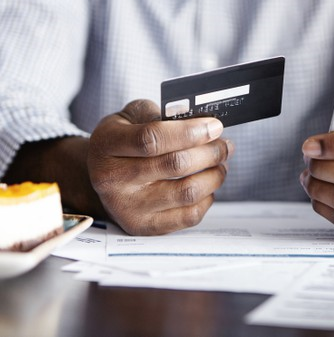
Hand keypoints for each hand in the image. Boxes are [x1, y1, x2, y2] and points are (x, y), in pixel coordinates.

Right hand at [87, 100, 232, 234]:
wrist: (102, 176)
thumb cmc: (123, 141)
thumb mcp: (132, 116)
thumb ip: (162, 114)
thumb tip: (201, 123)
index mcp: (107, 144)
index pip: (153, 138)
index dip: (191, 132)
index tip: (214, 127)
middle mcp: (112, 179)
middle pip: (175, 165)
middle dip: (210, 152)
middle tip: (224, 145)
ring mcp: (128, 207)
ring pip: (187, 192)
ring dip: (214, 175)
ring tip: (220, 163)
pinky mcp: (144, 226)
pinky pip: (189, 216)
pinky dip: (207, 198)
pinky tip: (206, 184)